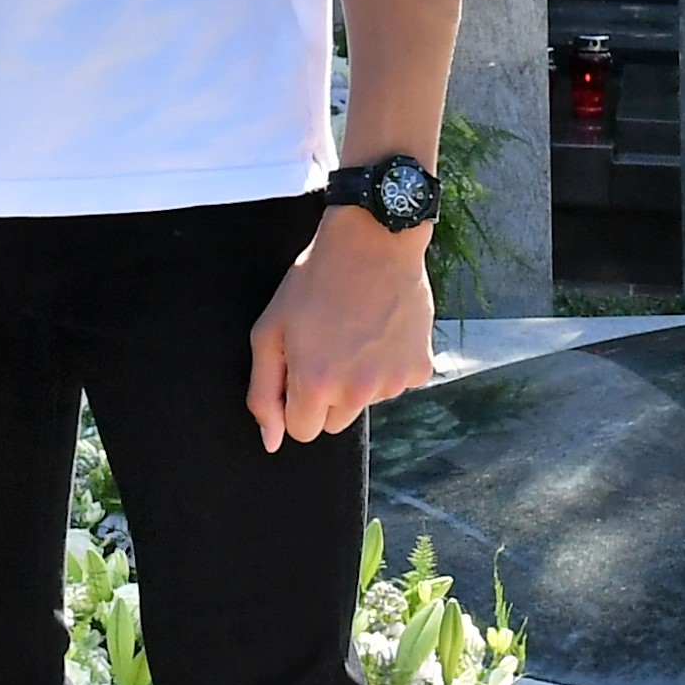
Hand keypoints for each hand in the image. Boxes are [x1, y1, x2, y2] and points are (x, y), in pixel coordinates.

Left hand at [244, 207, 434, 449]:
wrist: (373, 241)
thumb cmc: (314, 282)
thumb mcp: (270, 331)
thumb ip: (263, 393)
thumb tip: (271, 442)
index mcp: (315, 384)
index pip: (302, 431)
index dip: (296, 401)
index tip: (300, 367)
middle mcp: (357, 391)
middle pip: (335, 423)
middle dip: (327, 395)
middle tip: (328, 346)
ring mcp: (393, 382)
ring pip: (366, 403)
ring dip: (358, 379)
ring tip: (355, 332)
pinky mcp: (420, 370)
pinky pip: (397, 384)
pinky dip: (389, 365)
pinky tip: (382, 330)